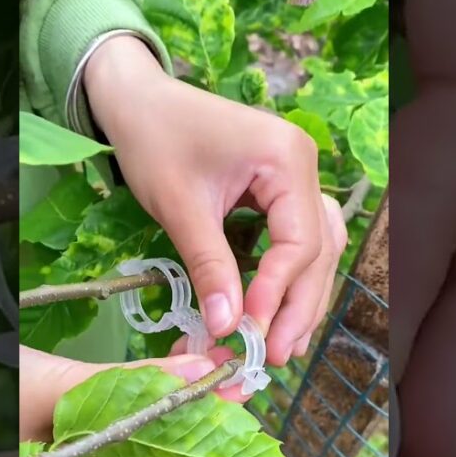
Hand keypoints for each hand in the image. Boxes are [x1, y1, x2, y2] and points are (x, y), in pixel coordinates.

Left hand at [83, 36, 347, 366]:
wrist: (136, 100)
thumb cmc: (153, 140)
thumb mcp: (179, 207)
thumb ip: (209, 267)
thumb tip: (226, 330)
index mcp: (287, 158)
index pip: (300, 240)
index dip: (278, 291)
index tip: (251, 331)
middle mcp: (305, 165)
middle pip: (319, 249)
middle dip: (298, 306)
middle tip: (276, 357)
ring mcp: (297, 176)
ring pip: (317, 248)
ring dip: (301, 297)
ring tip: (282, 346)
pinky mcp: (282, 188)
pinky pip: (298, 239)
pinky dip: (289, 277)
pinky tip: (276, 311)